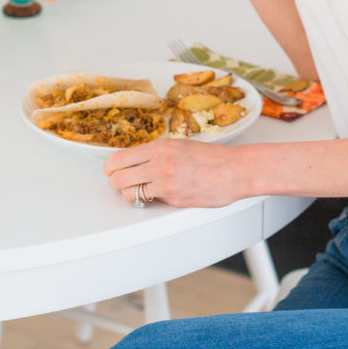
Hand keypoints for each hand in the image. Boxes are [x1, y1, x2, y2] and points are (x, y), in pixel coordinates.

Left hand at [103, 135, 246, 207]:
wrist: (236, 171)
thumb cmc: (213, 159)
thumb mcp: (181, 146)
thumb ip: (158, 153)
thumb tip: (137, 162)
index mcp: (162, 146)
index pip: (121, 157)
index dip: (111, 167)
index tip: (112, 170)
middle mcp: (160, 162)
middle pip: (118, 176)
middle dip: (116, 182)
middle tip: (121, 183)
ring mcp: (166, 182)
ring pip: (128, 193)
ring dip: (130, 194)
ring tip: (140, 192)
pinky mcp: (173, 199)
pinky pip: (150, 201)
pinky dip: (151, 200)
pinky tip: (160, 195)